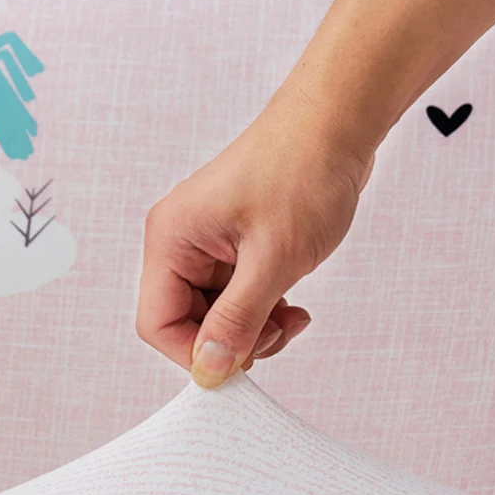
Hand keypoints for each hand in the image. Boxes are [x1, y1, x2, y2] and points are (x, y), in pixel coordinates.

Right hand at [136, 88, 374, 387]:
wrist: (336, 125)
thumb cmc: (302, 171)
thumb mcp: (272, 260)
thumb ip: (238, 321)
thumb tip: (211, 369)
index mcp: (171, 239)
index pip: (157, 323)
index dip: (194, 353)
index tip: (237, 363)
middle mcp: (181, 243)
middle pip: (186, 323)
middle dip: (231, 341)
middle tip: (275, 335)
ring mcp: (208, 246)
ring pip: (216, 316)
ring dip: (254, 329)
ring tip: (292, 318)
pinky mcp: (235, 248)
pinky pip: (238, 299)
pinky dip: (265, 312)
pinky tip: (294, 306)